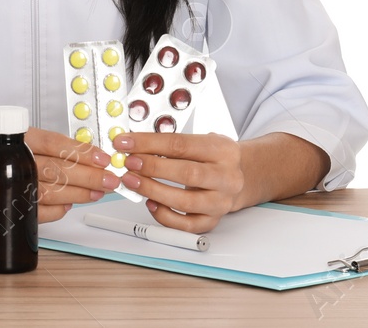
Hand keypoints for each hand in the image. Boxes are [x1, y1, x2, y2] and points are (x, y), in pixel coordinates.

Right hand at [0, 127, 111, 223]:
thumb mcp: (16, 143)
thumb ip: (46, 146)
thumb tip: (88, 154)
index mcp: (15, 139)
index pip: (53, 143)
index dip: (81, 151)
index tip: (102, 157)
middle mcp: (11, 161)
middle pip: (57, 169)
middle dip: (88, 175)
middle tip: (109, 179)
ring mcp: (8, 186)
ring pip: (51, 192)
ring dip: (79, 194)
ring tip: (98, 192)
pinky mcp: (7, 209)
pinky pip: (40, 213)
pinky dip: (59, 211)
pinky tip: (70, 206)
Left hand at [111, 131, 244, 232]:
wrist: (241, 177)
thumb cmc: (215, 157)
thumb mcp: (202, 141)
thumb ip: (173, 144)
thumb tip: (135, 145)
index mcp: (222, 150)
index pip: (181, 144)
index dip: (149, 143)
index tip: (126, 143)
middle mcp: (226, 177)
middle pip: (187, 173)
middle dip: (152, 168)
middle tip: (129, 163)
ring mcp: (221, 201)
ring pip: (185, 202)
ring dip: (154, 191)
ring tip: (133, 181)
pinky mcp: (213, 220)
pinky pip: (187, 225)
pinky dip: (165, 216)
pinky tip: (151, 203)